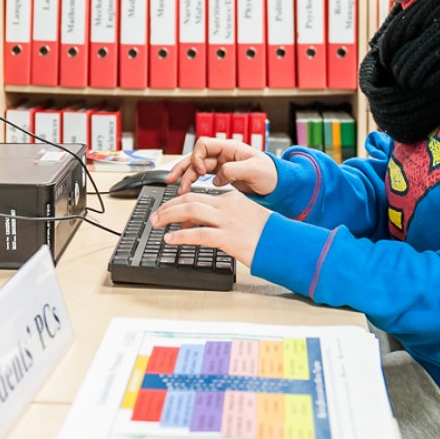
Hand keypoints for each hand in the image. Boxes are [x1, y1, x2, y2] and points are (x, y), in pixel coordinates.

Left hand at [150, 189, 271, 268]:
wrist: (284, 243)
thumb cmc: (267, 234)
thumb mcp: (245, 217)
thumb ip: (223, 217)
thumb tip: (200, 225)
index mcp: (231, 198)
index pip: (198, 195)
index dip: (179, 203)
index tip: (169, 212)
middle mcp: (227, 205)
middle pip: (189, 199)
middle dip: (168, 207)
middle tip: (156, 216)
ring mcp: (227, 221)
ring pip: (190, 211)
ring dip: (168, 216)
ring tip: (156, 224)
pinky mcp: (228, 238)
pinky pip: (198, 234)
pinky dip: (180, 236)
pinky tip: (169, 239)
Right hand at [167, 137, 277, 195]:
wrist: (277, 184)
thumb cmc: (269, 172)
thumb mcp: (254, 169)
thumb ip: (234, 170)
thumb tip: (217, 176)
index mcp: (229, 148)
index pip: (204, 145)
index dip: (198, 156)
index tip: (201, 171)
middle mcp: (222, 155)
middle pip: (195, 156)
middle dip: (183, 167)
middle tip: (172, 179)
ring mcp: (220, 165)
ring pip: (196, 168)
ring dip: (186, 178)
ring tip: (178, 189)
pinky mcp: (221, 176)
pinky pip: (202, 178)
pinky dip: (193, 184)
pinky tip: (188, 192)